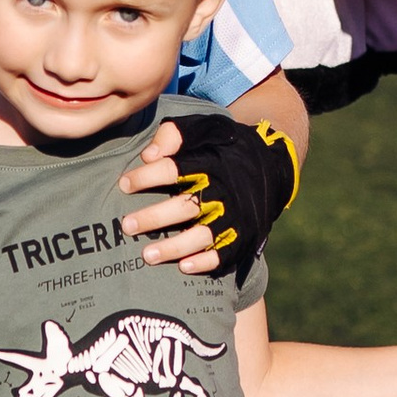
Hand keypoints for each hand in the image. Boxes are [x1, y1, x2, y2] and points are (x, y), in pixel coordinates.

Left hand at [123, 107, 299, 270]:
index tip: (123, 184)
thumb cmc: (226, 148)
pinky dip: (205, 261)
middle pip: (186, 206)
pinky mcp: (244, 235)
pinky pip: (226, 254)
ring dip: (174, 247)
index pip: (175, 170)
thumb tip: (149, 155)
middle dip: (154, 218)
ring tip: (147, 255)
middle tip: (127, 226)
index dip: (147, 177)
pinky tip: (183, 267)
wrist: (273, 166)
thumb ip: (175, 134)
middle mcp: (224, 191)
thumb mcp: (205, 129)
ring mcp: (236, 216)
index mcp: (212, 163)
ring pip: (203, 235)